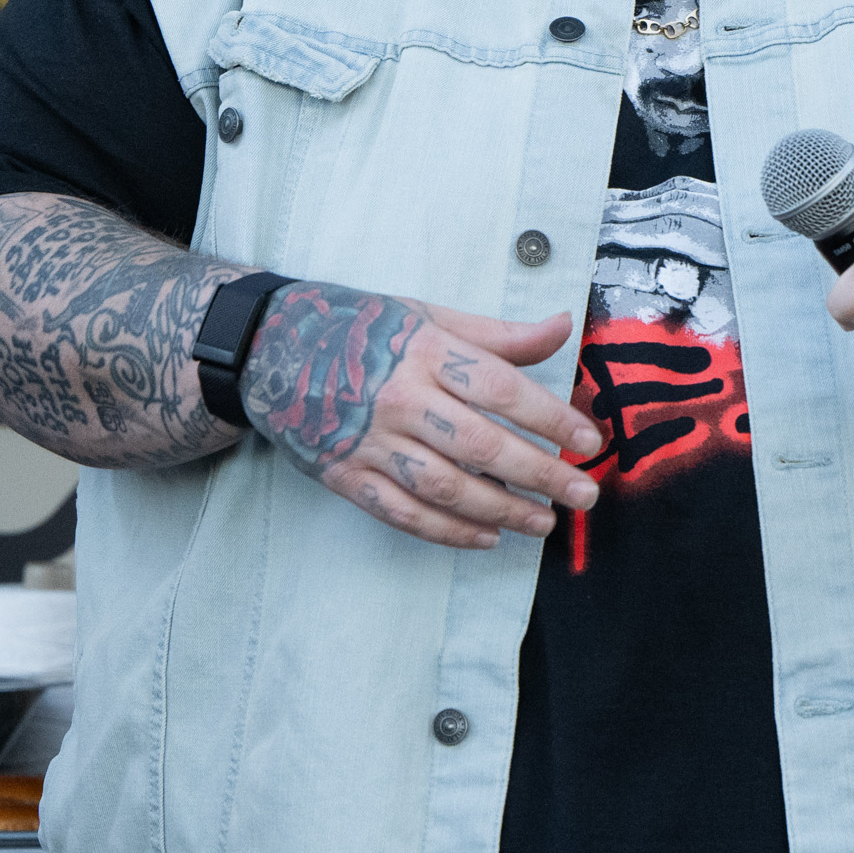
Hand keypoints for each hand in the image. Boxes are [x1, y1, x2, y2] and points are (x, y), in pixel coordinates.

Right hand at [239, 281, 600, 547]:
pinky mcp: (345, 475)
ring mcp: (369, 442)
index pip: (501, 388)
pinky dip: (448, 532)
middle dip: (540, 474)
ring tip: (544, 522)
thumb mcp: (425, 315)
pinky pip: (403, 513)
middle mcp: (398, 398)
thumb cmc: (356, 328)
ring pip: (447, 488)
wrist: (265, 347)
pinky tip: (485, 537)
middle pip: (482, 445)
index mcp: (423, 351)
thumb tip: (563, 327)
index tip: (588, 440)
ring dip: (502, 511)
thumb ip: (496, 334)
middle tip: (582, 494)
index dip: (551, 418)